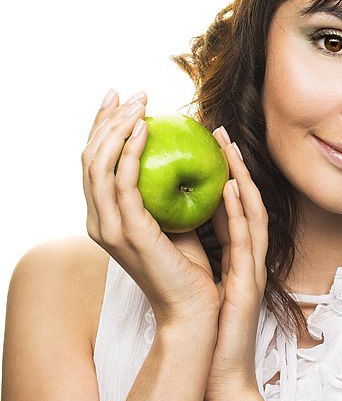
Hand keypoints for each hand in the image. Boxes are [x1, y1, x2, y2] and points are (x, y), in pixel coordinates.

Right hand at [82, 89, 220, 327]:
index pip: (95, 164)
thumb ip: (165, 192)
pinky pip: (123, 183)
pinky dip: (131, 152)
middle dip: (108, 119)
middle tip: (133, 92)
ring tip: (141, 104)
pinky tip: (145, 129)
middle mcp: (98, 221)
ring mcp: (109, 228)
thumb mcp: (174, 219)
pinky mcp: (129, 233)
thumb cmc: (190, 266)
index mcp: (104, 218)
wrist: (194, 308)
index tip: (120, 98)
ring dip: (118, 128)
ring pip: (99, 166)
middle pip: (90, 158)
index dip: (102, 128)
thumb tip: (178, 153)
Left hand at [202, 127, 269, 400]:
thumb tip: (173, 215)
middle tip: (219, 128)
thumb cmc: (209, 325)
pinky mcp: (248, 283)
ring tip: (228, 146)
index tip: (209, 139)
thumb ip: (198, 246)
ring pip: (252, 213)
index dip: (225, 169)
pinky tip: (230, 187)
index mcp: (237, 252)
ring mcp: (253, 267)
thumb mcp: (204, 276)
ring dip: (242, 176)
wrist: (219, 368)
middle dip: (236, 162)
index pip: (231, 203)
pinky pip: (245, 241)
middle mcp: (250, 254)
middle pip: (246, 199)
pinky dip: (239, 211)